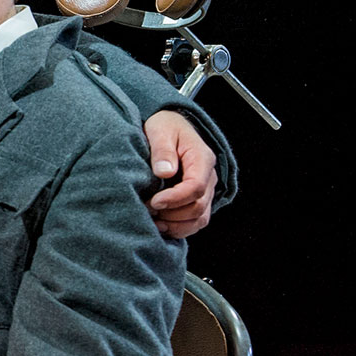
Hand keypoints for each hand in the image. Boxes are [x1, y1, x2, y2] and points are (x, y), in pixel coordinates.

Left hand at [144, 111, 216, 238]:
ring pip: (200, 219)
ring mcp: (205, 190)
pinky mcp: (197, 199)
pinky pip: (196, 221)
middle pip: (199, 207)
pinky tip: (160, 225)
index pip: (196, 187)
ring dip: (176, 225)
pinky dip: (179, 228)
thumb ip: (163, 150)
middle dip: (172, 214)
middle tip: (148, 209)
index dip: (175, 199)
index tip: (154, 201)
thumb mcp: (161, 131)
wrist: (171, 126)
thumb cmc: (166, 127)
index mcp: (202, 159)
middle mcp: (208, 177)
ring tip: (153, 221)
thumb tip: (164, 171)